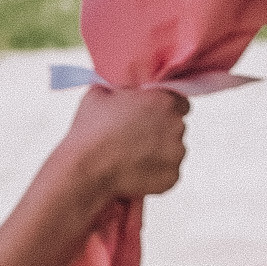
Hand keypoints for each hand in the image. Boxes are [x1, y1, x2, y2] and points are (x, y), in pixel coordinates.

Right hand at [52, 81, 187, 211]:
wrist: (86, 169)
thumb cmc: (91, 129)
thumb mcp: (99, 94)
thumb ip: (119, 88)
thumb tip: (119, 89)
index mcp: (164, 101)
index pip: (180, 102)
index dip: (164, 109)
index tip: (150, 116)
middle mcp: (177, 125)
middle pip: (176, 127)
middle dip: (160, 131)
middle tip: (136, 137)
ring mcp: (177, 154)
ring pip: (173, 151)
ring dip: (159, 153)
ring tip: (133, 157)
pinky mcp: (172, 177)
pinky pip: (168, 173)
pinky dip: (155, 174)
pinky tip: (135, 172)